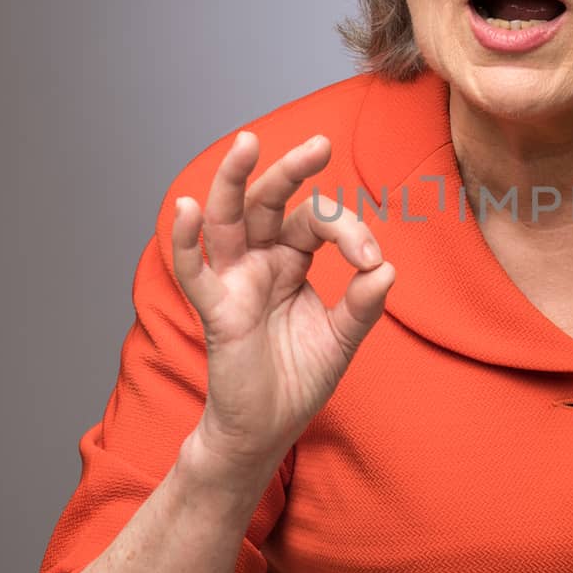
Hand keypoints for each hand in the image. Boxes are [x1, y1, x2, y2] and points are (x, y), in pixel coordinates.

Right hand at [170, 130, 392, 485]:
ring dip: (233, 180)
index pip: (314, 222)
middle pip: (268, 203)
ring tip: (247, 143)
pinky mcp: (217, 310)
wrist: (267, 429)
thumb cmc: (298, 380)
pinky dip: (185, 239)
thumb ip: (362, 305)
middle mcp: (260, 262)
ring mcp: (235, 282)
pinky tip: (186, 209)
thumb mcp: (341, 339)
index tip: (371, 258)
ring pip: (227, 220)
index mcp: (291, 262)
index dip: (345, 230)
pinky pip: (195, 270)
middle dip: (289, 171)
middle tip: (319, 144)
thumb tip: (387, 269)